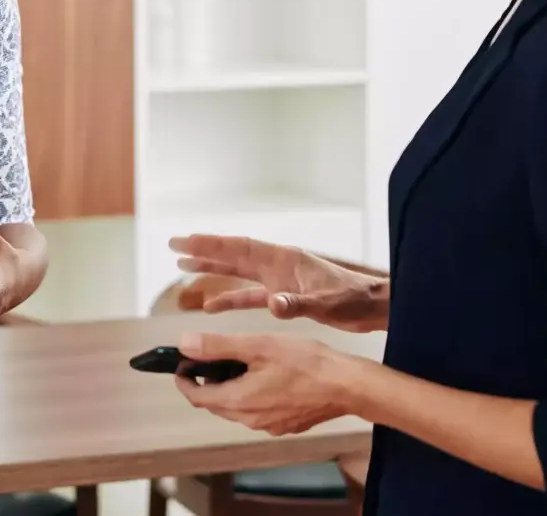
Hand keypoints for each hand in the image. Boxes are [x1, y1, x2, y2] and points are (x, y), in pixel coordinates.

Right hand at [170, 234, 385, 331]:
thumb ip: (297, 304)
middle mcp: (276, 264)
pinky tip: (212, 306)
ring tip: (184, 266)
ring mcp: (278, 279)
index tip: (185, 240)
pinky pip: (249, 295)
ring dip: (212, 270)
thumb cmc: (352, 299)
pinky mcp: (283, 296)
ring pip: (237, 272)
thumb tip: (272, 304)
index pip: (240, 247)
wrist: (371, 306)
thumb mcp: (325, 302)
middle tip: (174, 246)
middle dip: (204, 250)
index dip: (211, 244)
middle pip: (233, 254)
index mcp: (283, 259)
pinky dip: (230, 298)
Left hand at [174, 330, 359, 436]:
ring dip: (228, 387)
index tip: (181, 363)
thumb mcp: (257, 345)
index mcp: (239, 402)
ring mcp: (269, 426)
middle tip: (208, 357)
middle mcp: (251, 420)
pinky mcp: (285, 424)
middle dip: (206, 382)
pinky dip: (249, 394)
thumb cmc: (303, 361)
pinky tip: (263, 374)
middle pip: (215, 404)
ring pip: (236, 408)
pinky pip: (256, 411)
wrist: (346, 385)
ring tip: (236, 361)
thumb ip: (218, 346)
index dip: (184, 379)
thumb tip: (184, 345)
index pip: (197, 397)